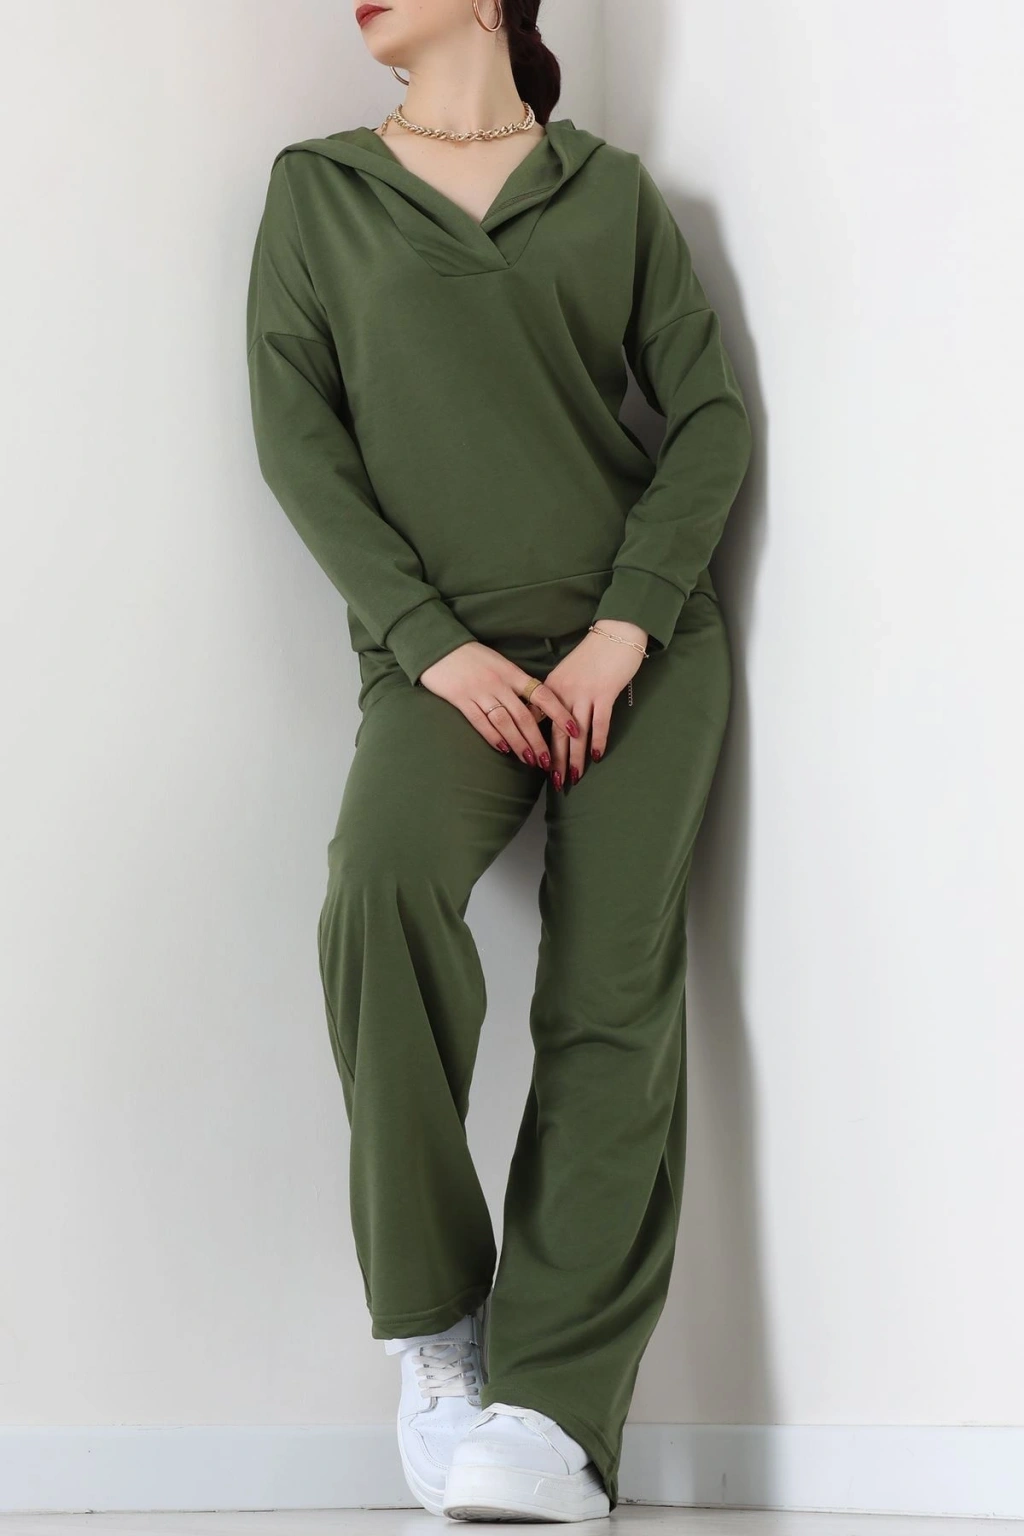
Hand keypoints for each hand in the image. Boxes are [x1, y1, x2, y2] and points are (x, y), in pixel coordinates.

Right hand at [418, 640, 580, 768]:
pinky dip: (493, 737)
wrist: (440, 645)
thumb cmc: (472, 656)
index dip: (560, 713)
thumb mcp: (499, 664)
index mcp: (512, 673)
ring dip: (519, 743)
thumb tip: (535, 707)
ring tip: (530, 760)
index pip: (543, 694)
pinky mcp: (461, 699)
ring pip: (505, 722)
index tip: (574, 729)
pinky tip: (503, 749)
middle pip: (525, 716)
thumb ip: (515, 684)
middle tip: (549, 760)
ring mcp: (480, 691)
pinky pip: (480, 722)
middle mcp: (499, 683)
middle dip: (539, 740)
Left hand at [538, 620, 646, 789]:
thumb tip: (551, 722)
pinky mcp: (604, 693)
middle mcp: (564, 692)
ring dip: (576, 758)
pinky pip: (600, 722)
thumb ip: (557, 696)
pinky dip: (598, 741)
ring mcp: (584, 693)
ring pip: (577, 733)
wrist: (616, 633)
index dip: (536, 745)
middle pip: (556, 733)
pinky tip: (597, 757)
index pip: (538, 722)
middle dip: (555, 761)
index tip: (535, 765)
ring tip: (574, 777)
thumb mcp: (566, 674)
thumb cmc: (592, 655)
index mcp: (550, 688)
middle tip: (555, 782)